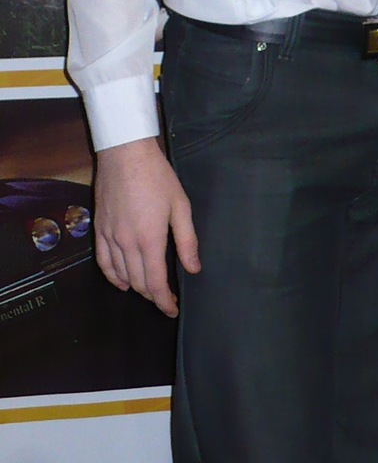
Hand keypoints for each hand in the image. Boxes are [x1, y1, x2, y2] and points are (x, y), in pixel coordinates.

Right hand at [95, 137, 199, 317]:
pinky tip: (122, 281)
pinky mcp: (99, 229)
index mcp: (150, 239)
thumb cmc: (157, 176)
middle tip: (165, 299)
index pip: (155, 283)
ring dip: (135, 288)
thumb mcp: (180, 206)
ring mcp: (110, 237)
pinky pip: (103, 261)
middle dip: (153, 296)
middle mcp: (127, 243)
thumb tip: (193, 268)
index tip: (173, 309)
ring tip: (149, 291)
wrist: (125, 153)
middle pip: (138, 282)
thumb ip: (187, 240)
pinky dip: (113, 276)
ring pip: (121, 275)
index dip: (164, 301)